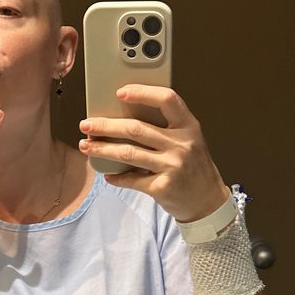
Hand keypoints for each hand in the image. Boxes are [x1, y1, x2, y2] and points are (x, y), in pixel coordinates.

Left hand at [78, 84, 229, 221]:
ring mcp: (173, 166)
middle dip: (105, 126)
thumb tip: (122, 117)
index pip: (167, 100)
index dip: (143, 93)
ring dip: (102, 149)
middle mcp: (182, 144)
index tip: (120, 92)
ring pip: (128, 153)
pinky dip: (115, 176)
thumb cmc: (193, 166)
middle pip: (136, 128)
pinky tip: (106, 174)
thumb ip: (165, 128)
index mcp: (189, 126)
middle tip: (86, 125)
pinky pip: (131, 179)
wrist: (208, 202)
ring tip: (86, 146)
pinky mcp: (163, 187)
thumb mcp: (188, 140)